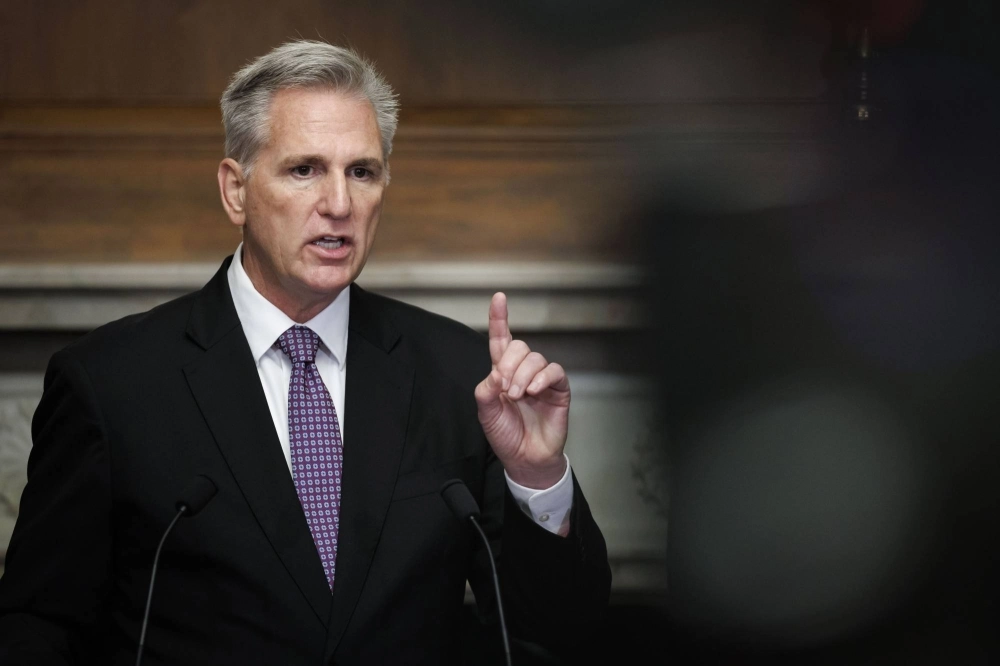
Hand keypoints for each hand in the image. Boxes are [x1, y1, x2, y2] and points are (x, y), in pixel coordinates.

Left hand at [475, 292, 569, 488]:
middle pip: (518, 346)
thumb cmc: (505, 434)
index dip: (499, 318)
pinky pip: (554, 371)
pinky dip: (542, 378)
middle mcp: (522, 372)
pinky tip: (534, 391)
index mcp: (502, 373)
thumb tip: (497, 372)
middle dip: (509, 364)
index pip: (500, 340)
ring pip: (535, 358)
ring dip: (522, 375)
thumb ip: (485, 389)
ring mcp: (541, 379)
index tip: (499, 298)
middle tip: (505, 388)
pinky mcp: (558, 389)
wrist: (525, 458)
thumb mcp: (486, 412)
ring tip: (518, 397)